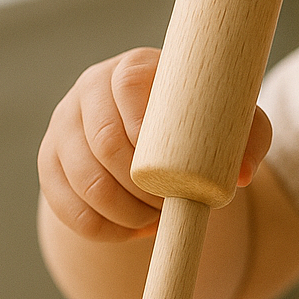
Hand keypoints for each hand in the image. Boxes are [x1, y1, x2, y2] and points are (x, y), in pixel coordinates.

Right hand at [38, 48, 271, 242]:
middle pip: (103, 140)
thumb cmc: (198, 123)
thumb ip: (248, 140)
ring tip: (156, 221)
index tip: (170, 164)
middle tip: (170, 205)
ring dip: (123, 212)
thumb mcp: (230, 124)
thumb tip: (242, 175)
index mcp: (134, 67)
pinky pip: (66, 207)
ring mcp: (65, 125)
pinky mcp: (50, 162)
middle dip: (139, 185)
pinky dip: (101, 228)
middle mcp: (91, 88)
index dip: (144, 125)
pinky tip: (131, 231)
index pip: (128, 84)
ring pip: (82, 179)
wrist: (154, 138)